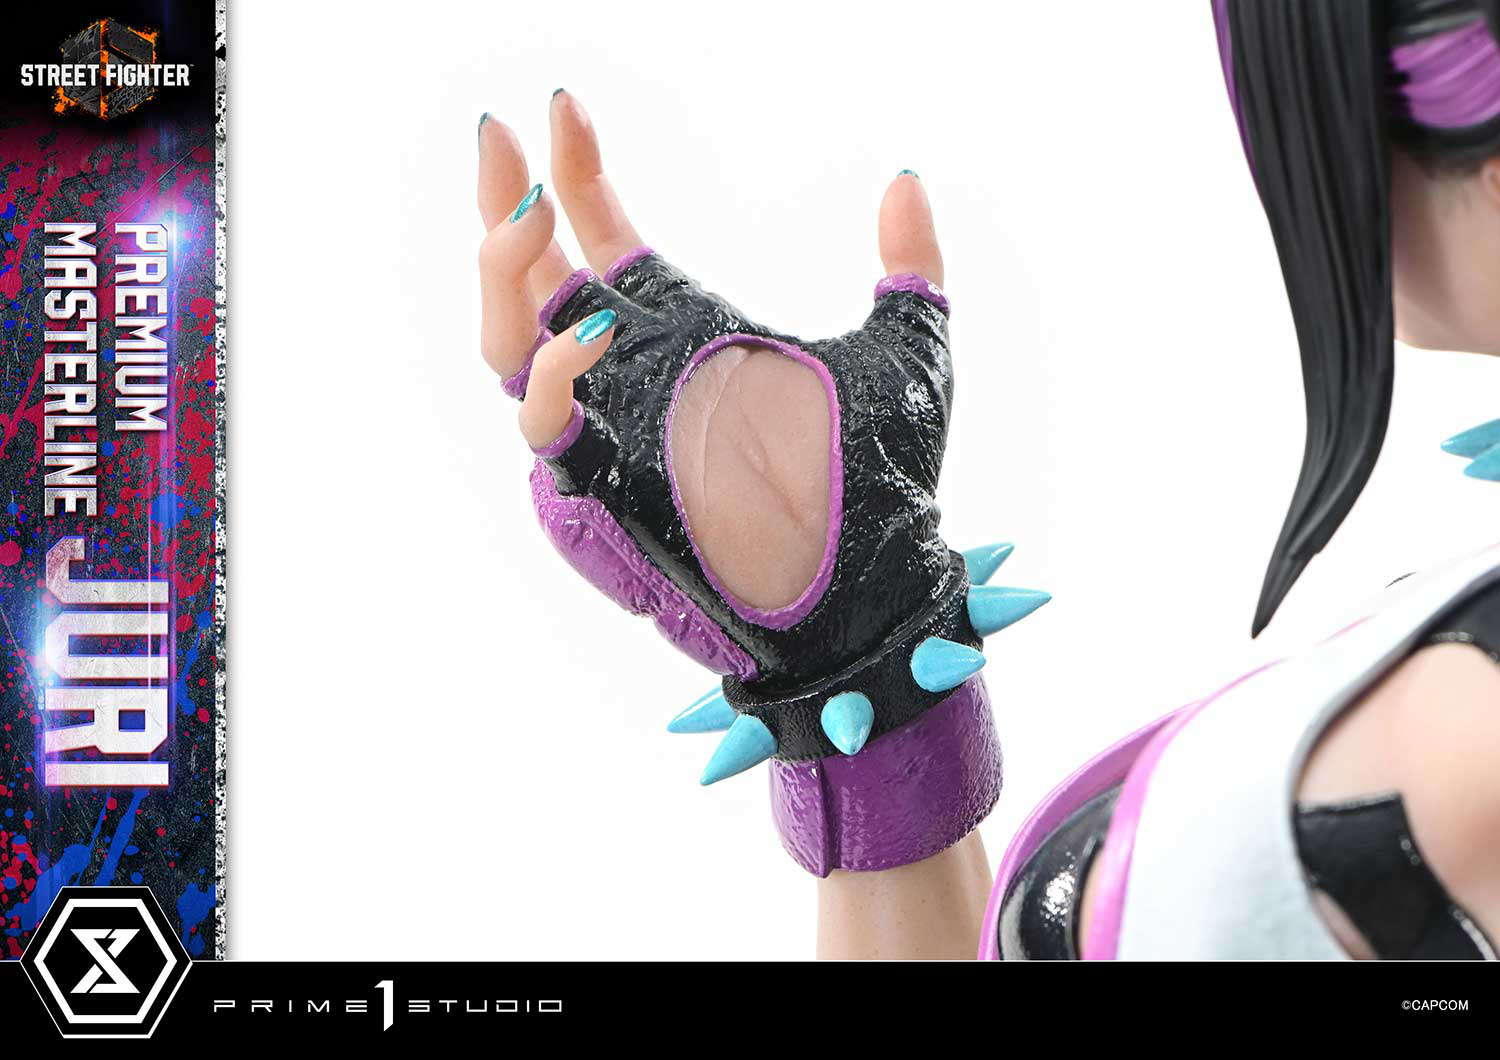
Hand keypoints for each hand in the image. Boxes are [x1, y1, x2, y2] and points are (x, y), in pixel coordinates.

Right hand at [475, 94, 1045, 842]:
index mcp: (684, 338)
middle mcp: (633, 378)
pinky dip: (554, 373)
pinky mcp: (602, 487)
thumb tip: (905, 176)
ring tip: (527, 215)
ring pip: (506, 343)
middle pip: (530, 281)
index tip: (563, 105)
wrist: (872, 587)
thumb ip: (907, 265)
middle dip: (501, 205)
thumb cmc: (883, 486)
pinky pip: (543, 423)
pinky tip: (596, 332)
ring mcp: (610, 431)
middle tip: (496, 135)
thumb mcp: (905, 353)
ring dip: (502, 275)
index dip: (575, 173)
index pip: (604, 241)